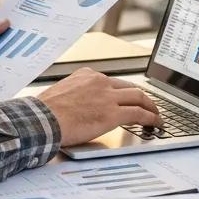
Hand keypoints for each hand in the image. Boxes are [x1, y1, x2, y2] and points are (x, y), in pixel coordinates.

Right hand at [37, 67, 161, 146]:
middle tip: (148, 105)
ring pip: (138, 97)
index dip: (122, 92)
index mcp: (87, 76)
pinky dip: (150, 117)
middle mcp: (100, 82)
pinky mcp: (112, 114)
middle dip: (142, 97)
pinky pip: (138, 113)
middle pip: (130, 87)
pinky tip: (155, 123)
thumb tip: (77, 106)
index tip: (126, 98)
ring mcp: (108, 97)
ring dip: (151, 106)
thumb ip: (75, 95)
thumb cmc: (44, 111)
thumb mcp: (61, 93)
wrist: (42, 119)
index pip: (112, 82)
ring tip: (156, 115)